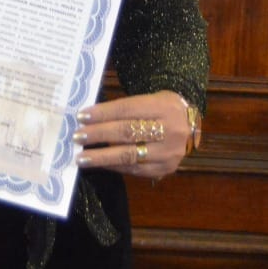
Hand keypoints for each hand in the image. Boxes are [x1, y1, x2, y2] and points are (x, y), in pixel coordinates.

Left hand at [75, 89, 194, 180]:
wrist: (189, 123)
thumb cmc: (161, 107)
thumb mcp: (149, 99)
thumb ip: (124, 109)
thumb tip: (90, 119)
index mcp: (164, 106)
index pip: (127, 109)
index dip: (103, 113)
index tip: (81, 116)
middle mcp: (170, 130)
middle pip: (127, 132)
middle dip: (99, 135)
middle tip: (77, 137)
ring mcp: (169, 152)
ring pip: (129, 155)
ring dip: (102, 157)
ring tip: (82, 157)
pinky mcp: (166, 168)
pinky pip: (135, 169)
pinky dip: (114, 166)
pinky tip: (100, 164)